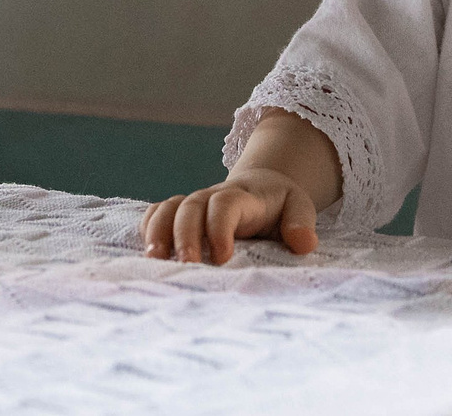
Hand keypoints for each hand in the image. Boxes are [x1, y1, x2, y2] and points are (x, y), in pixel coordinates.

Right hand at [142, 167, 320, 264]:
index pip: (225, 205)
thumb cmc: (281, 204)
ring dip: (159, 232)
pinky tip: (149, 253)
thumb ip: (301, 224)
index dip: (219, 228)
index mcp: (242, 197)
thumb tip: (303, 243)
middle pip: (190, 207)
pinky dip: (149, 229)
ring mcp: (194, 204)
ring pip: (168, 208)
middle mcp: (212, 196)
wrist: (263, 185)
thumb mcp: (300, 207)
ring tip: (155, 260)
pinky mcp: (181, 213)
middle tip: (188, 267)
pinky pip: (157, 213)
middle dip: (185, 236)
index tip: (222, 258)